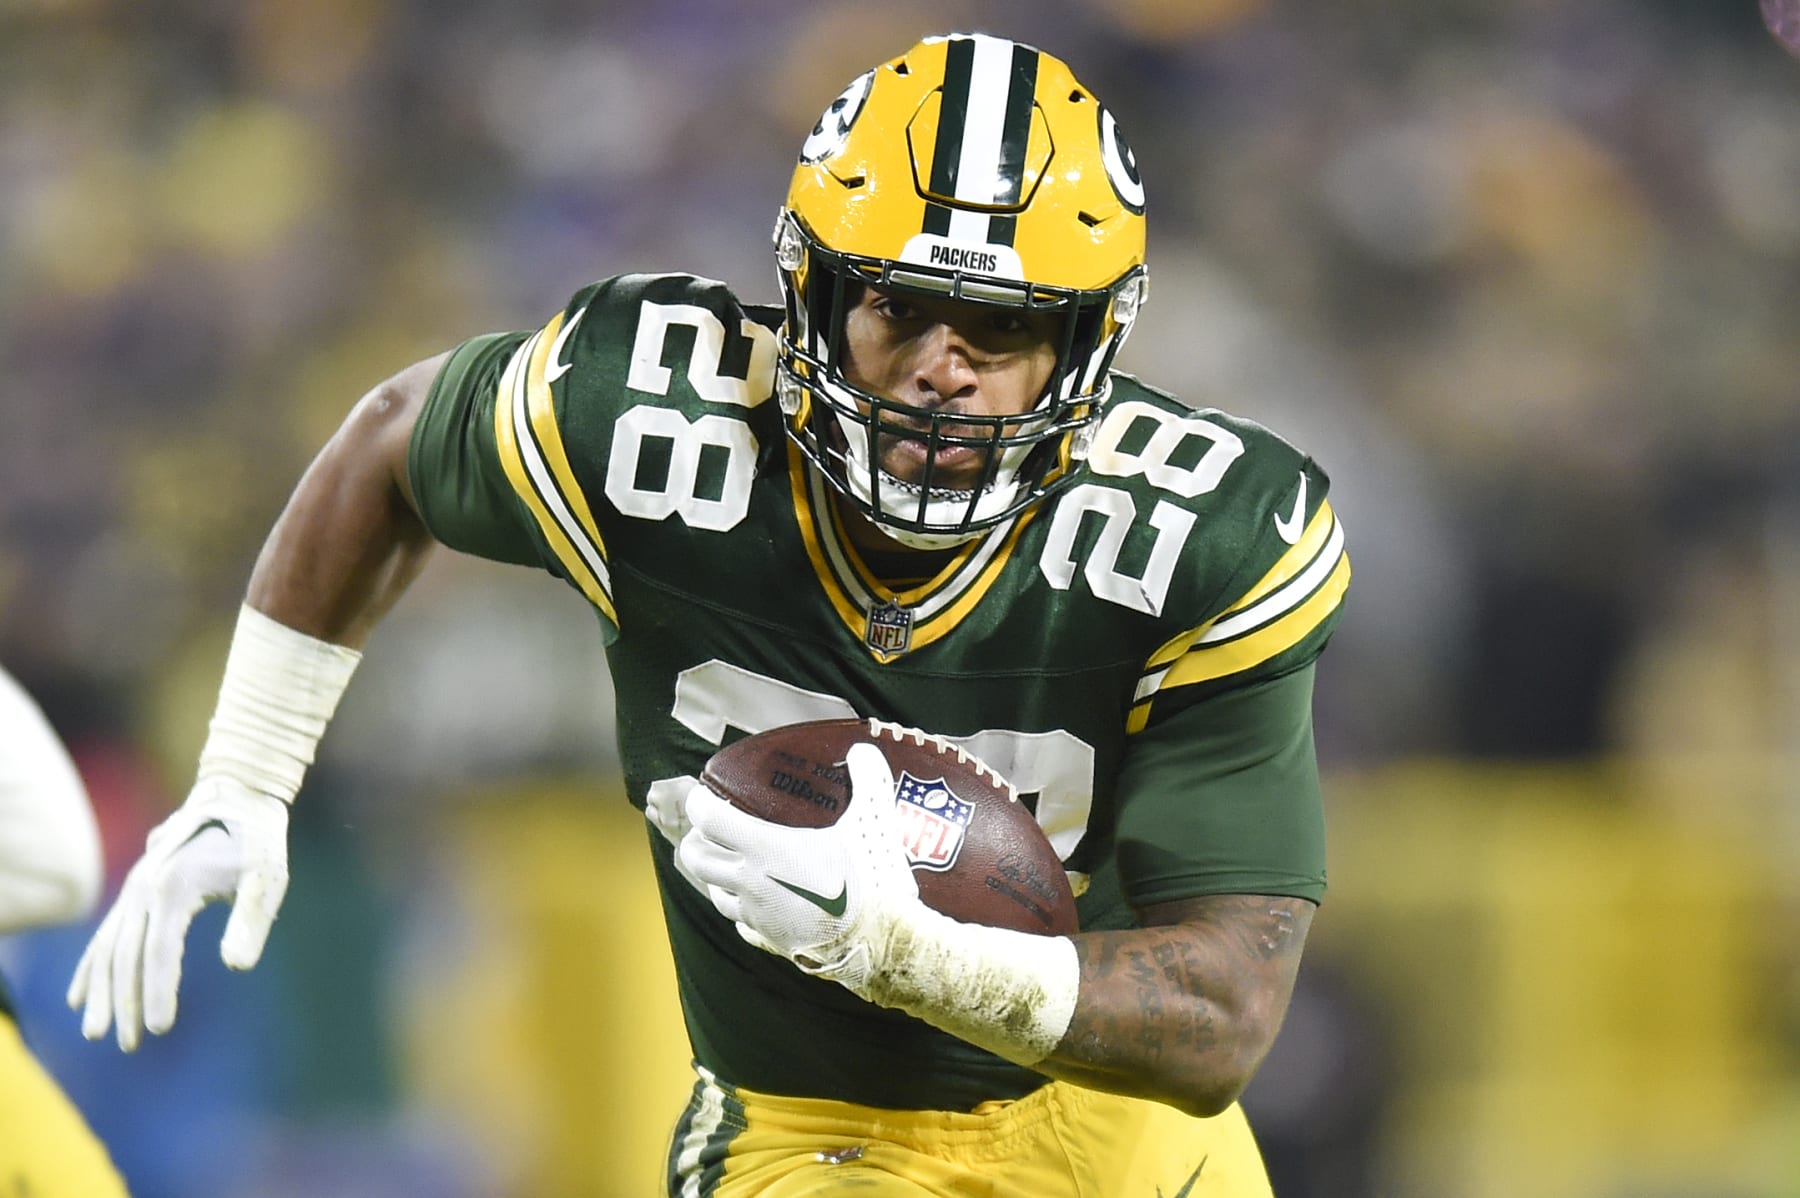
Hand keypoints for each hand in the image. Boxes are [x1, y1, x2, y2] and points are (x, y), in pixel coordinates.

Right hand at [67, 777, 289, 1050]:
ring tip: (97, 1032)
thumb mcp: (267, 875)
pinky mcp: (135, 891)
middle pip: (126, 956)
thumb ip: (253, 919)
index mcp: (174, 888)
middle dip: (124, 1003)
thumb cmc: (258, 839)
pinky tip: (79, 997)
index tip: (157, 1030)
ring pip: (108, 949)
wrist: (237, 796)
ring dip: (102, 992)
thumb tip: (237, 966)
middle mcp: (144, 889)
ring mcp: (134, 889)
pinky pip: (105, 934)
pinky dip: (91, 966)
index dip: (157, 992)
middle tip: (129, 1045)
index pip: (159, 952)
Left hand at [679, 741, 920, 998]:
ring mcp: (758, 916)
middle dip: (694, 841)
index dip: (698, 803)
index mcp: (765, 849)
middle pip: (697, 859)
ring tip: (727, 864)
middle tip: (706, 830)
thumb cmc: (870, 880)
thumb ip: (868, 781)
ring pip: (714, 895)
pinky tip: (756, 904)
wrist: (881, 943)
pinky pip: (742, 925)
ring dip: (714, 876)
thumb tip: (864, 749)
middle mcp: (750, 883)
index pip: (709, 820)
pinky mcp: (771, 941)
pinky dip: (741, 910)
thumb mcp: (872, 822)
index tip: (702, 795)